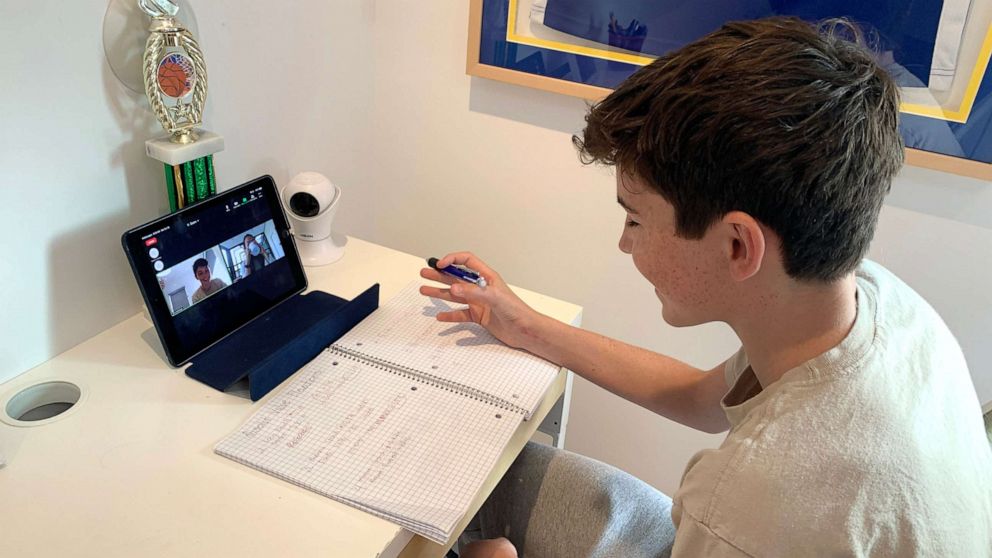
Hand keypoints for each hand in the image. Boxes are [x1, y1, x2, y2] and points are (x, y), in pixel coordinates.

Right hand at [419, 252, 541, 350]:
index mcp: (487, 277)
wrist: (525, 330)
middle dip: (440, 275)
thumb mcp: (494, 297)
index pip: (467, 261)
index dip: (453, 260)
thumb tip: (453, 287)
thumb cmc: (516, 310)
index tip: (439, 264)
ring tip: (424, 290)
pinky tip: (440, 316)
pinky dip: (449, 315)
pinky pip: (460, 313)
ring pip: (455, 295)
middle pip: (456, 277)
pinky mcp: (479, 316)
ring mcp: (479, 302)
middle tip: (425, 273)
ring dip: (440, 292)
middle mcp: (481, 288)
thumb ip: (473, 292)